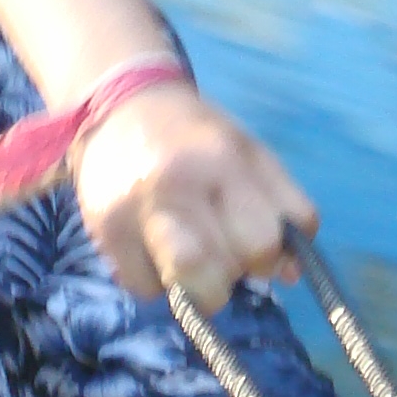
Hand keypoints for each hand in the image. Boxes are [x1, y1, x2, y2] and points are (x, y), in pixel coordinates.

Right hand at [72, 81, 316, 310]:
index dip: (270, 257)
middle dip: (232, 274)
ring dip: (196, 288)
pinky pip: (145, 289)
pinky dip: (158, 282)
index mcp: (223, 161)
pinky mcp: (105, 234)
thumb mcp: (250, 154)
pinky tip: (157, 251)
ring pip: (184, 286)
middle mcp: (177, 184)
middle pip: (224, 269)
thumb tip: (291, 274)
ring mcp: (135, 211)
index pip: (264, 241)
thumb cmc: (197, 137)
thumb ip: (283, 207)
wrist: (120, 107)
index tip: (260, 249)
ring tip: (193, 261)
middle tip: (223, 254)